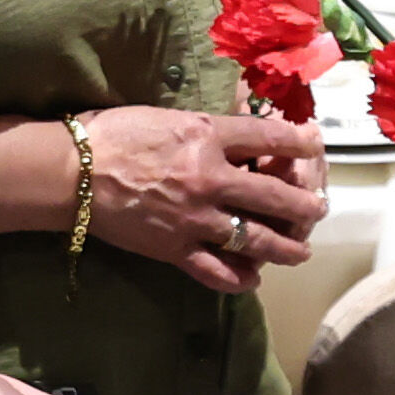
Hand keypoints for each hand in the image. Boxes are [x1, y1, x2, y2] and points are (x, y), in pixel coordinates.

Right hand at [84, 107, 327, 294]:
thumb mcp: (170, 115)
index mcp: (208, 136)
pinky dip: (241, 278)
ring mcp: (195, 219)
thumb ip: (209, 126)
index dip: (300, 142)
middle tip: (319, 208)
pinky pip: (218, 272)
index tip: (316, 145)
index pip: (269, 137)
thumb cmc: (117, 133)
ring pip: (256, 239)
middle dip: (305, 204)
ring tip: (301, 251)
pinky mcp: (176, 250)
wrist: (75, 172)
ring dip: (287, 247)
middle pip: (275, 194)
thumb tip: (243, 125)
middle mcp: (210, 178)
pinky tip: (253, 277)